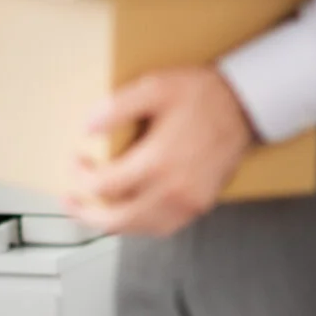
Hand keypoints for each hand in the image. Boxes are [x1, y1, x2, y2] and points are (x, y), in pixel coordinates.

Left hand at [66, 68, 256, 237]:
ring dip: (111, 223)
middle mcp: (174, 189)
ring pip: (139, 228)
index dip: (81, 177)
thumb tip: (88, 128)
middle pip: (118, 219)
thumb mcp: (156, 86)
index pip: (105, 185)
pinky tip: (127, 214)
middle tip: (69, 200)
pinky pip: (162, 228)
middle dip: (86, 213)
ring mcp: (189, 202)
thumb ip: (118, 106)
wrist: (245, 106)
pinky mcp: (200, 205)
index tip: (75, 161)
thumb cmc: (203, 95)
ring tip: (91, 211)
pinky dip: (139, 225)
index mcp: (159, 160)